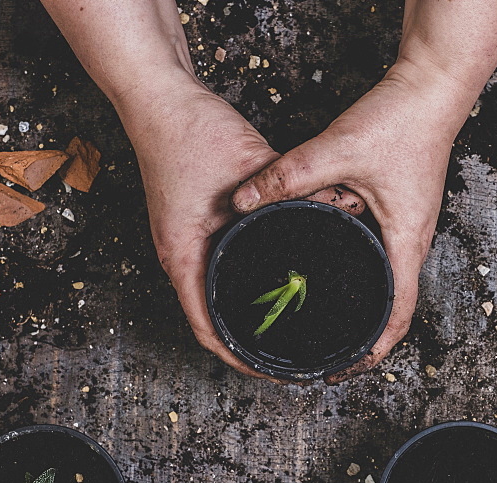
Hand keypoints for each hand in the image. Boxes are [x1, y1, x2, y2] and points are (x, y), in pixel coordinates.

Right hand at [116, 70, 363, 379]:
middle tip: (291, 353)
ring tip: (287, 325)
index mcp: (182, 256)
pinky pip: (220, 268)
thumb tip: (337, 211)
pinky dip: (244, 282)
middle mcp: (180, 256)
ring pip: (216, 294)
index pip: (209, 330)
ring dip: (247, 313)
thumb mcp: (250, 167)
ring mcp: (184, 242)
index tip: (275, 371)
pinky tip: (275, 277)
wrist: (159, 97)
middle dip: (250, 342)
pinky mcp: (193, 226)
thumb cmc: (189, 133)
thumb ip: (291, 195)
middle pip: (213, 319)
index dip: (242, 358)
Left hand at [230, 59, 469, 382]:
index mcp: (406, 241)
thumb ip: (289, 176)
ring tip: (323, 319)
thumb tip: (245, 199)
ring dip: (361, 306)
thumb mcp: (338, 150)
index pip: (397, 316)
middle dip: (362, 336)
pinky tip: (327, 265)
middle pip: (392, 307)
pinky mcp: (397, 210)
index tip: (342, 368)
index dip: (372, 352)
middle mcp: (411, 241)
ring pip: (385, 281)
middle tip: (325, 352)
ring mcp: (406, 227)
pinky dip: (358, 272)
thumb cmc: (402, 120)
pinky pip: (379, 255)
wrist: (433, 85)